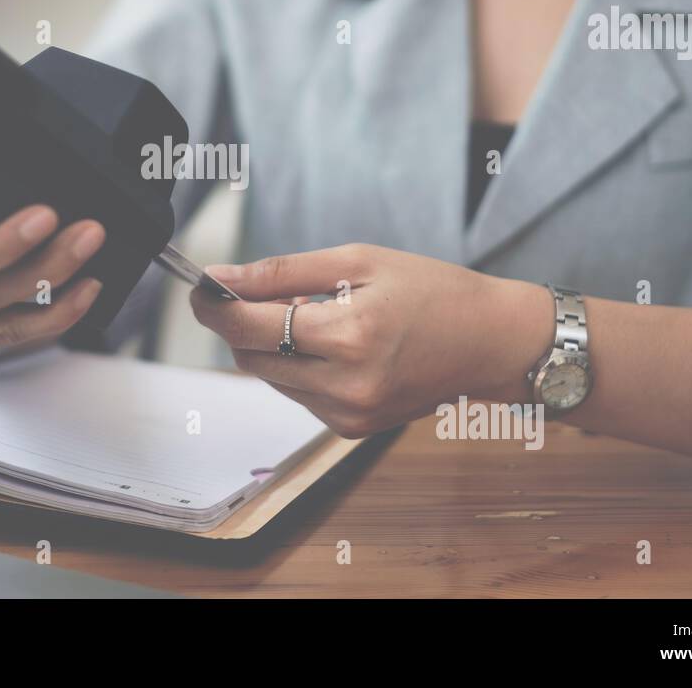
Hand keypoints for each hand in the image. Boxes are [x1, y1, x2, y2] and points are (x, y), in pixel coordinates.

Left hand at [190, 244, 550, 437]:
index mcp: (349, 336)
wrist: (490, 343)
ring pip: (270, 377)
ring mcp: (349, 414)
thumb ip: (283, 273)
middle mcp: (345, 385)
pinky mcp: (352, 429)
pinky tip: (337, 346)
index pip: (249, 327)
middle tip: (271, 292)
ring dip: (274, 345)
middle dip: (245, 323)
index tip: (201, 287)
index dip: (214, 306)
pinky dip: (299, 367)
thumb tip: (222, 278)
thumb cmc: (432, 292)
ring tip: (322, 317)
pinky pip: (297, 394)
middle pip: (250, 357)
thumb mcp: (358, 262)